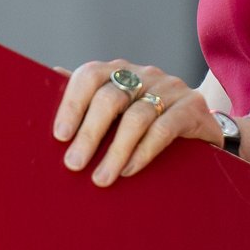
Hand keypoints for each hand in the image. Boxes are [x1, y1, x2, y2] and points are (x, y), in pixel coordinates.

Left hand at [52, 59, 222, 186]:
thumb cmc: (149, 120)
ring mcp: (171, 88)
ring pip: (137, 116)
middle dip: (90, 133)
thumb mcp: (119, 109)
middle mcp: (145, 74)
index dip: (72, 103)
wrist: (201, 128)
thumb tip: (48, 76)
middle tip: (74, 164)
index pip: (90, 75)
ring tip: (101, 178)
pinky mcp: (193, 108)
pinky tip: (129, 170)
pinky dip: (143, 151)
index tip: (60, 135)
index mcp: (121, 71)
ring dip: (115, 151)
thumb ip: (88, 96)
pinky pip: (164, 128)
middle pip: (111, 96)